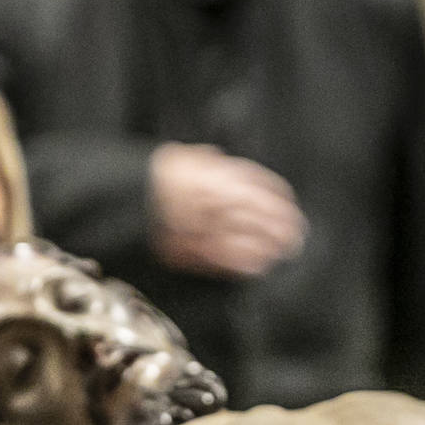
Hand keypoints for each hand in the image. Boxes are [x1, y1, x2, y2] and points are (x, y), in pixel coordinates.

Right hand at [151, 143, 306, 277]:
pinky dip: (246, 263)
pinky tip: (259, 266)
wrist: (127, 200)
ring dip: (271, 246)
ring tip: (283, 251)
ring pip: (250, 239)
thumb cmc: (157, 177)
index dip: (279, 199)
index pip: (262, 187)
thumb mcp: (185, 158)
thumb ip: (209, 162)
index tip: (289, 206)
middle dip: (283, 225)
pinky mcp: (194, 250)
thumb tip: (220, 161)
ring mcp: (208, 228)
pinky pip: (227, 260)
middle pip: (263, 215)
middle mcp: (219, 202)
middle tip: (296, 234)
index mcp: (220, 177)